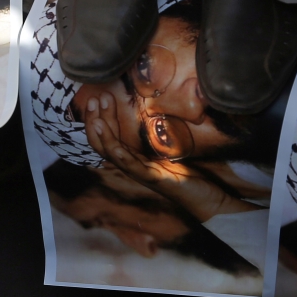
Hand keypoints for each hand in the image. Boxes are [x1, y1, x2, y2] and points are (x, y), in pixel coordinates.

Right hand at [83, 92, 256, 221]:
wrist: (204, 198)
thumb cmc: (186, 174)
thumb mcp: (167, 150)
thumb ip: (155, 136)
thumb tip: (149, 115)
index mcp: (135, 158)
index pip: (108, 137)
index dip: (100, 118)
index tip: (98, 98)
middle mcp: (132, 166)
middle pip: (104, 145)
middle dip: (96, 122)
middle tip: (93, 100)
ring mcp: (141, 174)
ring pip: (113, 155)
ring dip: (104, 136)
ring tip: (97, 119)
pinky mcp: (155, 179)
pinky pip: (133, 168)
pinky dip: (121, 156)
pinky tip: (114, 146)